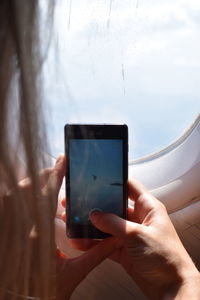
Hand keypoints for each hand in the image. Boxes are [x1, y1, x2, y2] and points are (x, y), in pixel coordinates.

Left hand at [1, 156, 116, 299]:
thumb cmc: (44, 293)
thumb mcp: (73, 275)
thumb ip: (94, 256)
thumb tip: (112, 241)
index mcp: (40, 238)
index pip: (47, 197)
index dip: (56, 176)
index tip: (63, 161)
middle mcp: (24, 230)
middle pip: (30, 191)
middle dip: (44, 174)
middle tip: (58, 167)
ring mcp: (14, 230)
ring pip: (16, 196)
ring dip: (32, 182)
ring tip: (47, 177)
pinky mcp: (12, 233)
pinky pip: (10, 206)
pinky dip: (21, 195)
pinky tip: (33, 195)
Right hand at [89, 179, 199, 299]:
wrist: (171, 288)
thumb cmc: (166, 258)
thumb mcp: (138, 235)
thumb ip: (114, 224)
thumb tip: (95, 215)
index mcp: (148, 208)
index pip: (130, 187)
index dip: (115, 181)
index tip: (98, 180)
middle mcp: (139, 219)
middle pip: (114, 206)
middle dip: (98, 206)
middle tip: (80, 203)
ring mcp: (131, 235)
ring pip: (108, 226)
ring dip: (93, 226)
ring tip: (76, 222)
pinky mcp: (125, 250)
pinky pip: (106, 243)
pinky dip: (94, 243)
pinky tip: (82, 241)